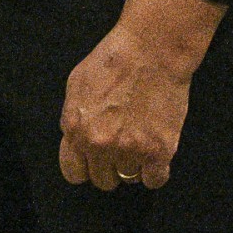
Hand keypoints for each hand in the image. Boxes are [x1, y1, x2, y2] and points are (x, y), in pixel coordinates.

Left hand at [57, 0, 224, 190]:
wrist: (151, 51)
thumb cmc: (112, 61)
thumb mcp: (76, 85)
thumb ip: (73, 117)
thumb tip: (75, 140)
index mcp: (75, 128)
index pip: (73, 172)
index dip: (84, 166)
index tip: (93, 161)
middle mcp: (99, 144)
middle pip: (102, 179)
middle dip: (109, 166)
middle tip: (120, 146)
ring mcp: (129, 150)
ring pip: (128, 178)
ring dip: (133, 165)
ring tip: (139, 141)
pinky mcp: (159, 152)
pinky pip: (155, 180)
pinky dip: (156, 171)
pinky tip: (155, 155)